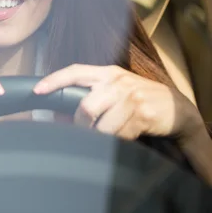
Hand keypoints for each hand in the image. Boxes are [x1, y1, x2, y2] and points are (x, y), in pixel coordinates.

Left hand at [33, 64, 204, 143]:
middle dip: (79, 124)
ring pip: (101, 124)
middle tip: (80, 131)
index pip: (75, 71)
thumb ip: (87, 98)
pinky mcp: (142, 115)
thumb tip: (55, 116)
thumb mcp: (112, 92)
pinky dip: (115, 141)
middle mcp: (117, 82)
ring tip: (101, 136)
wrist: (175, 108)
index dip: (54, 80)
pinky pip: (118, 135)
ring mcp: (130, 98)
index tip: (37, 90)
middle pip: (85, 106)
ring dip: (97, 136)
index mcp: (106, 73)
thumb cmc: (136, 99)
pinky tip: (121, 138)